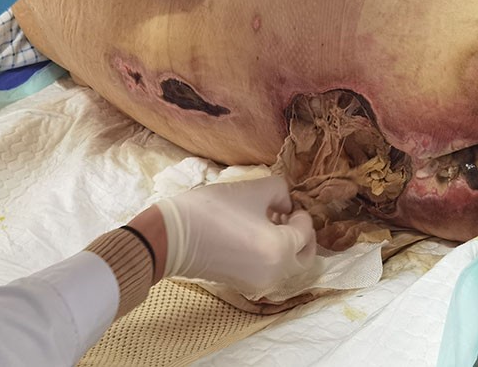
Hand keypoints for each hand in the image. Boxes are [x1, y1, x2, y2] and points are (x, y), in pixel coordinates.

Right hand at [154, 176, 315, 293]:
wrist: (171, 236)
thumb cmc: (213, 209)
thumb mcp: (253, 189)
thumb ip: (281, 192)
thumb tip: (287, 205)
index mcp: (280, 250)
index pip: (306, 233)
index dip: (302, 214)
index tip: (291, 203)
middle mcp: (274, 274)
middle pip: (304, 258)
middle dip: (302, 237)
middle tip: (290, 217)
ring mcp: (259, 284)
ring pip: (287, 267)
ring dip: (286, 247)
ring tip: (268, 223)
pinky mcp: (244, 287)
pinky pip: (270, 273)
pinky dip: (271, 257)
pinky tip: (254, 237)